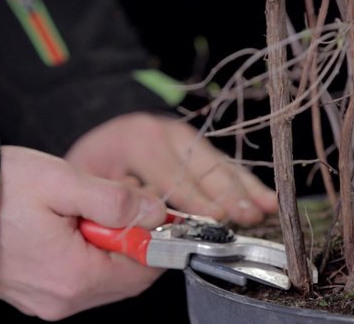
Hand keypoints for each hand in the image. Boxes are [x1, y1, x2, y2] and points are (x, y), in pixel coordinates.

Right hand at [0, 146, 165, 320]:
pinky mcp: (35, 293)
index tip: (155, 211)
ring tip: (89, 211)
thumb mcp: (61, 182)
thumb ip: (114, 200)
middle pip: (125, 277)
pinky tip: (73, 226)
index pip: (142, 269)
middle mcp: (62, 298)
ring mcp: (46, 300)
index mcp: (73, 276)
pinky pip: (79, 279)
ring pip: (104, 278)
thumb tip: (153, 214)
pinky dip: (88, 254)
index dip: (157, 238)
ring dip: (110, 246)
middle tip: (122, 203)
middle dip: (133, 240)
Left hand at [65, 112, 276, 224]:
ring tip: (267, 208)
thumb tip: (151, 220)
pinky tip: (265, 198)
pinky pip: (224, 165)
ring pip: (220, 164)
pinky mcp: (197, 147)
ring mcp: (186, 137)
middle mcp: (167, 133)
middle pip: (203, 166)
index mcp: (138, 139)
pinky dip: (246, 183)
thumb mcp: (86, 181)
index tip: (215, 217)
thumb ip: (115, 198)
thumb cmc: (91, 167)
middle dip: (229, 193)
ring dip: (245, 188)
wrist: (98, 141)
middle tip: (248, 216)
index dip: (194, 197)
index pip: (171, 172)